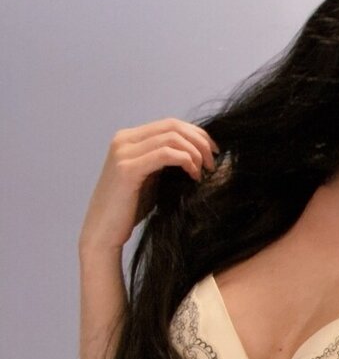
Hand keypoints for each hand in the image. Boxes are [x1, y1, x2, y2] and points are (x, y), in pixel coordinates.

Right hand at [79, 118, 218, 251]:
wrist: (104, 234)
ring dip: (195, 152)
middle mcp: (124, 140)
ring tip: (205, 171)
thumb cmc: (129, 210)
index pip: (170, 124)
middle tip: (213, 162)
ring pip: (172, 138)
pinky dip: (186, 160)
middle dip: (199, 141)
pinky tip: (194, 176)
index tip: (213, 151)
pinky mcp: (127, 169)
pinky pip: (166, 154)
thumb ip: (166, 162)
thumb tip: (198, 153)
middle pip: (173, 126)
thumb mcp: (152, 178)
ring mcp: (123, 152)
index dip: (196, 134)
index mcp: (129, 139)